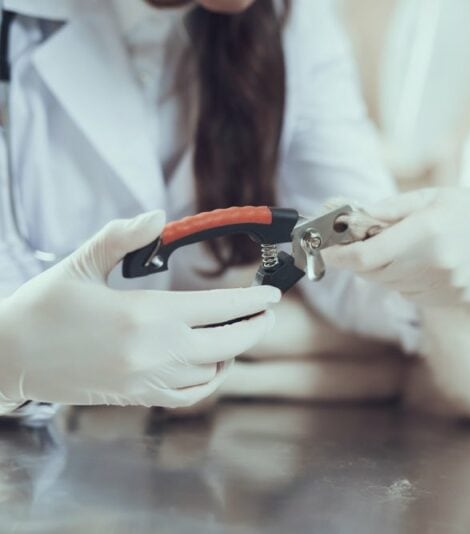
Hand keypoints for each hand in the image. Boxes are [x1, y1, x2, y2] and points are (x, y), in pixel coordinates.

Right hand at [0, 211, 279, 409]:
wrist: (7, 358)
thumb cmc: (41, 309)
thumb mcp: (79, 264)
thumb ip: (121, 238)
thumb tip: (157, 217)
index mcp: (145, 316)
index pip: (218, 308)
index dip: (252, 301)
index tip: (273, 295)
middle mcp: (154, 353)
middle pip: (228, 343)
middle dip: (255, 326)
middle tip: (267, 312)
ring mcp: (148, 380)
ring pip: (214, 371)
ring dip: (233, 351)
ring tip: (239, 330)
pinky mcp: (138, 398)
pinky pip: (190, 395)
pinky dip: (209, 379)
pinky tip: (211, 362)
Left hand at [323, 187, 469, 304]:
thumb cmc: (468, 206)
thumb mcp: (428, 197)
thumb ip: (387, 210)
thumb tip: (348, 218)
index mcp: (426, 232)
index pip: (367, 257)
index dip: (340, 257)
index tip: (328, 252)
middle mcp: (436, 264)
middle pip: (375, 274)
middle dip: (360, 260)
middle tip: (357, 244)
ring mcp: (446, 286)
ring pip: (392, 287)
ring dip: (384, 271)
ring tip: (403, 248)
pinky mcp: (453, 299)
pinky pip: (412, 295)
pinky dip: (406, 282)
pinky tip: (422, 263)